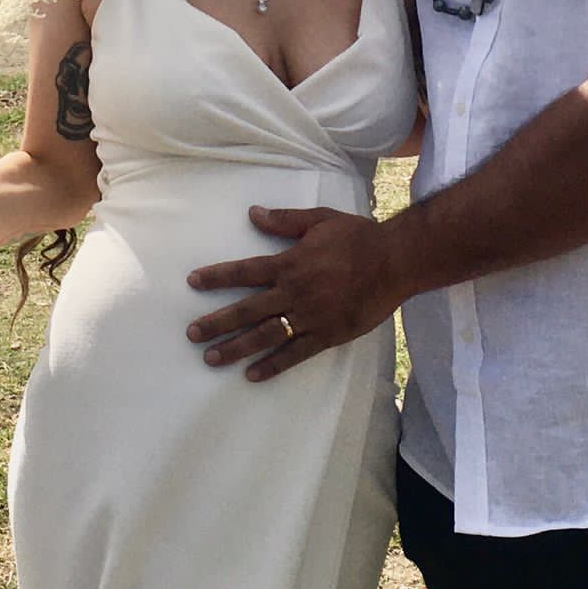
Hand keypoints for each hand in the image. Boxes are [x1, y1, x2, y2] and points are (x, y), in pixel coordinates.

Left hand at [185, 204, 404, 381]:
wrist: (395, 261)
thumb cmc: (357, 237)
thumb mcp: (320, 220)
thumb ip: (285, 220)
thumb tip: (253, 213)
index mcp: (290, 263)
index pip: (244, 271)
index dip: (217, 277)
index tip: (193, 282)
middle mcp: (294, 292)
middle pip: (247, 310)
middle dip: (217, 322)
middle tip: (192, 334)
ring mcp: (310, 316)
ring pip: (266, 335)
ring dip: (236, 348)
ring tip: (211, 359)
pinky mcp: (327, 335)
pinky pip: (295, 354)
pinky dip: (273, 366)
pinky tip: (253, 374)